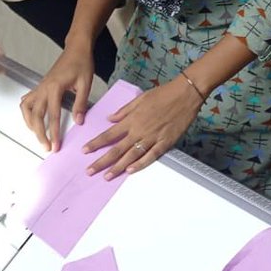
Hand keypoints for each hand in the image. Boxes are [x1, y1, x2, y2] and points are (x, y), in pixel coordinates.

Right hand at [20, 46, 94, 152]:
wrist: (76, 49)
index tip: (56, 146)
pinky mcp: (40, 86)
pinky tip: (32, 120)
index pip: (52, 115)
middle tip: (47, 147)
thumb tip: (78, 121)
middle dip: (40, 133)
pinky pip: (27, 101)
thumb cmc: (81, 63)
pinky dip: (27, 112)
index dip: (54, 132)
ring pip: (26, 108)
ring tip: (39, 135)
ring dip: (30, 123)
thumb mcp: (85, 83)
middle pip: (36, 115)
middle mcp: (43, 88)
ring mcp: (39, 87)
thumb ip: (80, 103)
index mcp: (55, 87)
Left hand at [82, 80, 202, 179]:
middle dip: (101, 161)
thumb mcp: (140, 98)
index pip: (109, 134)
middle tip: (90, 170)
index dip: (96, 143)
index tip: (85, 151)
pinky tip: (130, 171)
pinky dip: (140, 165)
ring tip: (107, 176)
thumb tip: (110, 119)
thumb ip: (124, 110)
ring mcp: (152, 138)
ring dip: (118, 167)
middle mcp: (139, 131)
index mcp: (132, 119)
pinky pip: (150, 156)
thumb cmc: (163, 94)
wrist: (185, 95)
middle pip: (116, 150)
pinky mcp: (165, 143)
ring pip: (131, 156)